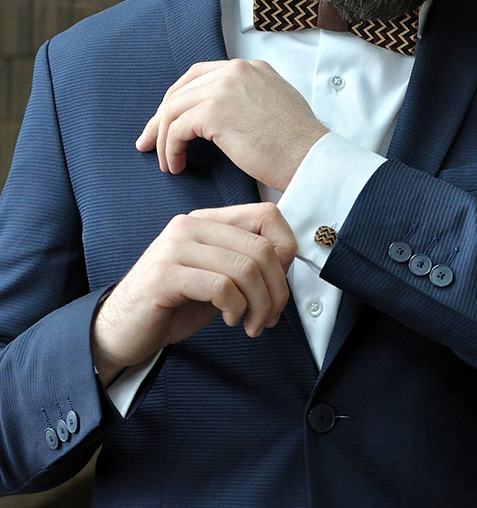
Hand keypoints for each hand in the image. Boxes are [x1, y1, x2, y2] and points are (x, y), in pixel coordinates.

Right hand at [91, 203, 296, 386]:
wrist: (122, 328)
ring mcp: (176, 247)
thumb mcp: (219, 278)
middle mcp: (191, 225)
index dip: (286, 249)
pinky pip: (221, 287)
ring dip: (259, 305)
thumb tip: (287, 261)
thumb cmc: (175, 304)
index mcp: (207, 221)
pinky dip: (236, 308)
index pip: (266, 215)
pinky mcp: (165, 274)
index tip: (279, 284)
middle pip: (261, 248)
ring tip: (251, 323)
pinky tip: (230, 320)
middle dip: (276, 290)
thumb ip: (247, 263)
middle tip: (269, 316)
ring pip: (245, 269)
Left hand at [135, 59, 328, 191]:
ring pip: (173, 109)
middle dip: (161, 117)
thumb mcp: (278, 108)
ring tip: (164, 161)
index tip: (169, 122)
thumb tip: (227, 118)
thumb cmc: (300, 146)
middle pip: (181, 89)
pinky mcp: (214, 111)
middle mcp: (235, 71)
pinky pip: (176, 128)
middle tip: (150, 141)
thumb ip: (251, 102)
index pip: (201, 76)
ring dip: (163, 137)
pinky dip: (170, 148)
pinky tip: (175, 165)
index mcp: (251, 69)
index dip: (180, 100)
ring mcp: (224, 87)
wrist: (312, 158)